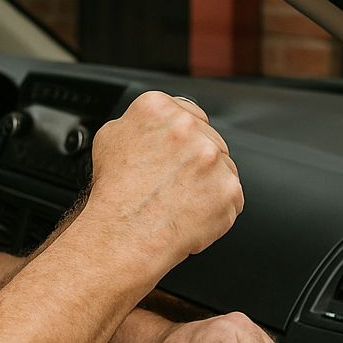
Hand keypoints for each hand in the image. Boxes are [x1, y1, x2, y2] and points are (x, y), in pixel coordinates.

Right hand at [82, 92, 242, 269]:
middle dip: (196, 161)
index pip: (188, 114)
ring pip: (222, 167)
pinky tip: (192, 214)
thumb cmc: (114, 193)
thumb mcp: (110, 138)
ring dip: (208, 183)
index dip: (183, 139)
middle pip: (208, 139)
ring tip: (179, 201)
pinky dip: (217, 209)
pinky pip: (232, 197)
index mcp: (158, 109)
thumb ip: (137, 122)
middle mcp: (188, 128)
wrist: (123, 234)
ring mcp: (211, 158)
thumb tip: (153, 126)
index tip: (176, 155)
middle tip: (173, 182)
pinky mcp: (228, 189)